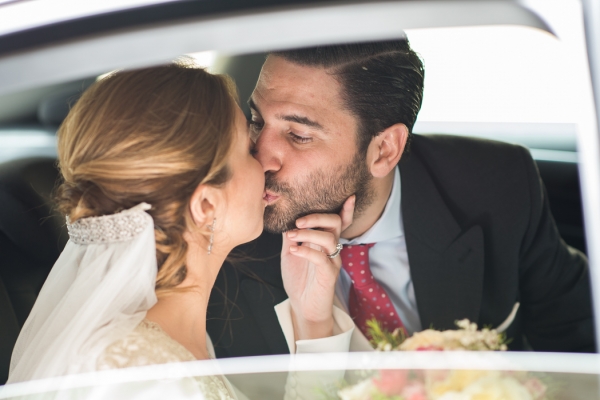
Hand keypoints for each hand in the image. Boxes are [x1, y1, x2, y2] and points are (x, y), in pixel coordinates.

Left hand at [281, 196, 354, 339]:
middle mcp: (332, 248)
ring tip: (291, 236)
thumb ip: (291, 234)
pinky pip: (321, 258)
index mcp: (324, 240)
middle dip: (317, 217)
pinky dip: (306, 251)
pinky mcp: (328, 275)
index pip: (339, 221)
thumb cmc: (299, 278)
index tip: (349, 196)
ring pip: (329, 239)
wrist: (303, 307)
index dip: (346, 209)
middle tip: (298, 222)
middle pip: (335, 223)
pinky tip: (294, 250)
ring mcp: (332, 261)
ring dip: (308, 233)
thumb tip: (284, 215)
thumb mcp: (291, 251)